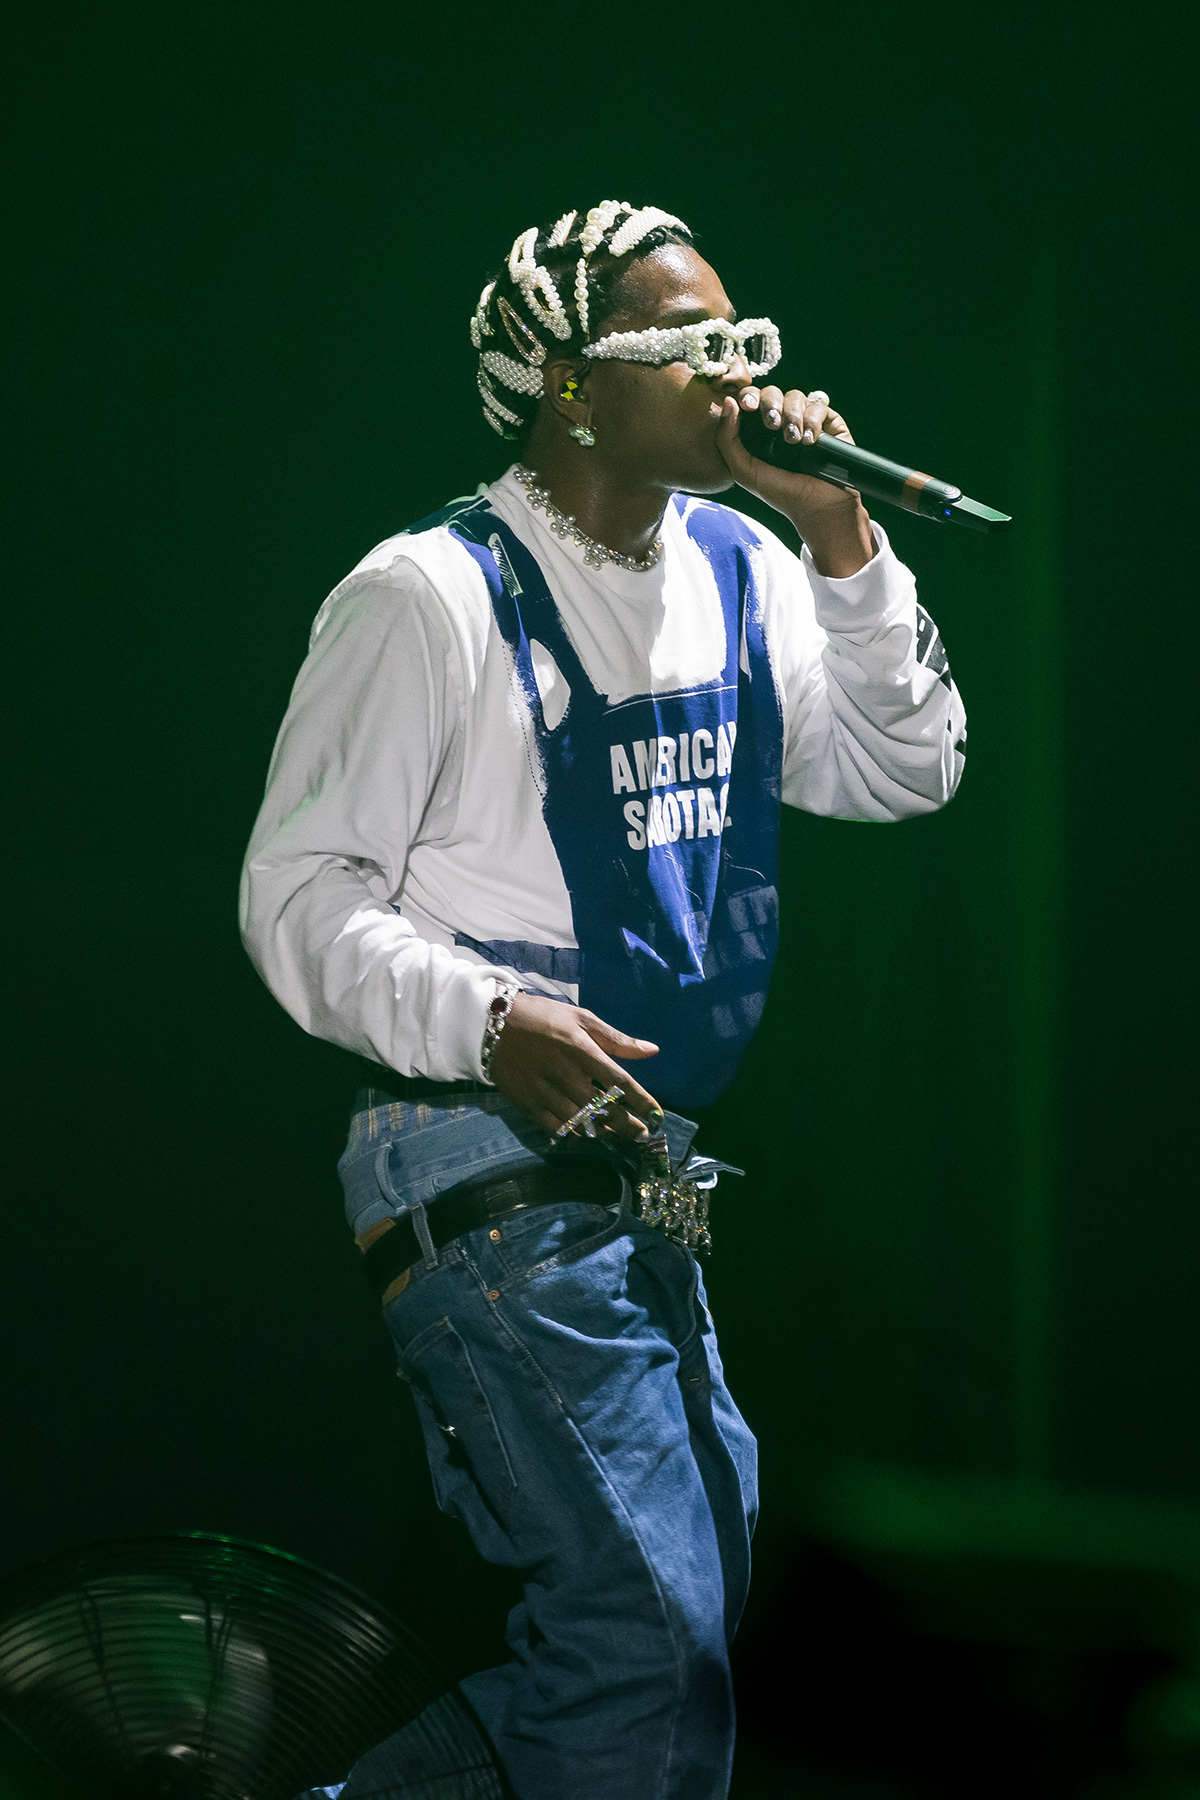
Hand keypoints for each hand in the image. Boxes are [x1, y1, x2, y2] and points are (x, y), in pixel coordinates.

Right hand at [489, 993, 662, 1139]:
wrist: (492, 1025)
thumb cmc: (543, 1018)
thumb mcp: (582, 1018)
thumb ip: (617, 1039)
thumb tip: (652, 1050)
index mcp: (582, 1050)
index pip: (620, 1083)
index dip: (642, 1103)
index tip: (657, 1116)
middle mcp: (566, 1075)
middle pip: (605, 1109)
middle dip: (628, 1126)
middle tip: (643, 1135)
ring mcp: (545, 1093)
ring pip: (583, 1123)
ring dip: (605, 1133)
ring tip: (620, 1136)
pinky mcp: (528, 1105)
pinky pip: (558, 1129)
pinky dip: (576, 1135)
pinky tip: (589, 1135)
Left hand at [713, 387, 875, 577]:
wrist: (817, 506)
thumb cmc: (780, 493)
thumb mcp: (744, 471)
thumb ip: (727, 439)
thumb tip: (727, 401)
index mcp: (759, 430)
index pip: (751, 399)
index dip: (749, 396)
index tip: (748, 406)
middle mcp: (782, 422)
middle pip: (773, 392)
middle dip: (771, 404)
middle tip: (772, 425)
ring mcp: (805, 421)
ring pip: (796, 396)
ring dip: (792, 416)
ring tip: (794, 441)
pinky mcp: (828, 423)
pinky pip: (818, 406)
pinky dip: (813, 420)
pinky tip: (810, 442)